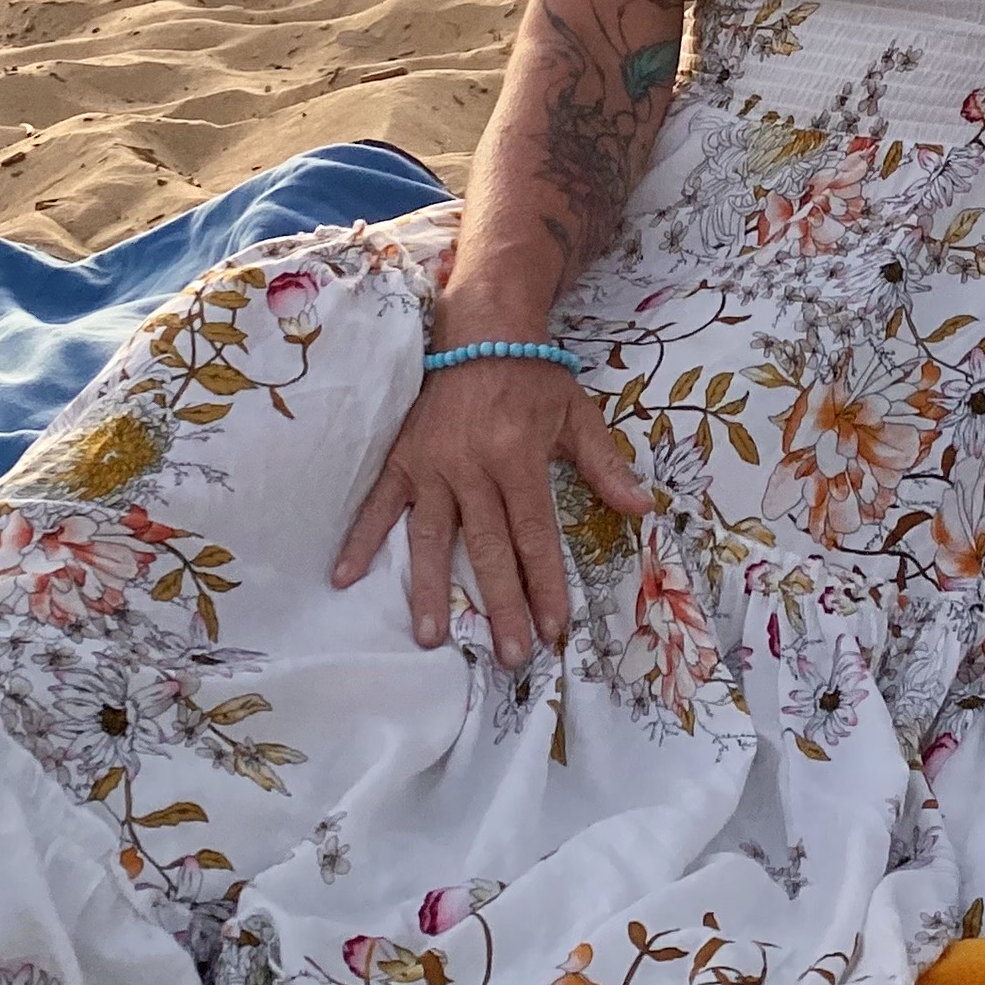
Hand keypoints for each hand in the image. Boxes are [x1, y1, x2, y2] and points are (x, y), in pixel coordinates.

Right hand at [331, 358, 653, 668]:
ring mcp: (432, 466)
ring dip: (428, 589)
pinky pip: (379, 505)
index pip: (533, 534)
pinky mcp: (402, 459)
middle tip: (506, 655)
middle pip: (486, 548)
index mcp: (518, 457)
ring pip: (430, 537)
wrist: (481, 329)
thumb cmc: (534, 377)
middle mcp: (472, 467)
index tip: (552, 628)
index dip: (543, 583)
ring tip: (430, 639)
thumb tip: (642, 508)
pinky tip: (342, 577)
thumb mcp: (578, 415)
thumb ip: (606, 465)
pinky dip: (360, 540)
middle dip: (499, 604)